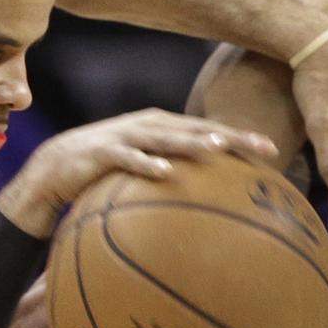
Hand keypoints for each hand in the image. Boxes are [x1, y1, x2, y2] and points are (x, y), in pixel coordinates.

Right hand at [0, 109, 277, 237]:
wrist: (55, 166)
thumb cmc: (108, 171)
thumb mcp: (145, 169)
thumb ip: (175, 174)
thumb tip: (212, 201)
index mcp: (163, 127)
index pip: (208, 130)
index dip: (239, 138)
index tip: (272, 151)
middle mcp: (149, 125)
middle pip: (196, 129)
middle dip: (229, 137)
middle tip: (260, 148)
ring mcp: (126, 137)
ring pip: (166, 138)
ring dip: (191, 143)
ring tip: (216, 150)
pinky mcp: (102, 152)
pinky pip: (128, 159)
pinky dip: (146, 164)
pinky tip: (164, 173)